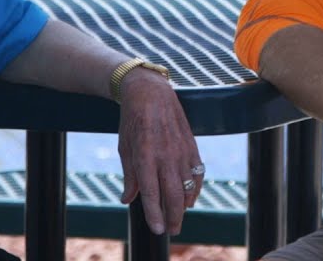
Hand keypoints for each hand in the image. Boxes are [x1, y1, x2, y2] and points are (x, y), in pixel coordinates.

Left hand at [116, 67, 202, 235]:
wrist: (151, 92)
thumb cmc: (132, 120)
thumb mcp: (124, 147)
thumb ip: (129, 175)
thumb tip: (128, 199)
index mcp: (145, 155)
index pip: (151, 192)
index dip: (154, 213)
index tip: (156, 229)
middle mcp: (165, 154)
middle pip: (173, 194)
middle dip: (173, 217)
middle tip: (172, 230)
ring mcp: (181, 150)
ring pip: (188, 186)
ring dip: (184, 205)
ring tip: (178, 217)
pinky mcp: (192, 145)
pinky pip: (198, 173)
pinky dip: (196, 188)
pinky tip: (190, 198)